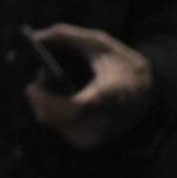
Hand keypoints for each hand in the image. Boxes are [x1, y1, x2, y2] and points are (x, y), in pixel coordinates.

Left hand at [20, 24, 154, 149]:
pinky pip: (56, 125)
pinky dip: (51, 109)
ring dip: (43, 100)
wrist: (145, 95)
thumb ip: (65, 35)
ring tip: (54, 81)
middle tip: (41, 75)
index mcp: (110, 96)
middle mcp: (102, 122)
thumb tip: (34, 36)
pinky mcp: (86, 143)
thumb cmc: (119, 64)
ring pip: (50, 121)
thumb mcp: (99, 42)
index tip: (31, 86)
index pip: (76, 107)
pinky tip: (61, 95)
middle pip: (55, 117)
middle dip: (40, 94)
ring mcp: (95, 136)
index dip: (48, 100)